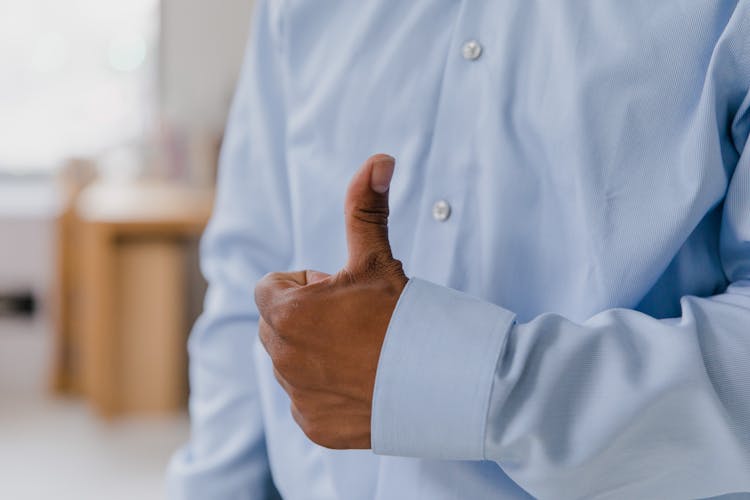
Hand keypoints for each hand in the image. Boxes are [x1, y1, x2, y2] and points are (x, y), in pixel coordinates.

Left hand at [255, 154, 407, 448]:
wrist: (439, 381)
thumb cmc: (403, 316)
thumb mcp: (377, 259)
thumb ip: (366, 209)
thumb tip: (379, 159)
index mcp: (287, 312)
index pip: (270, 288)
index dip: (305, 287)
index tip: (340, 294)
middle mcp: (281, 357)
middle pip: (278, 325)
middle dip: (306, 319)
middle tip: (355, 323)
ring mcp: (297, 396)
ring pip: (291, 362)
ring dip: (314, 354)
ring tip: (362, 352)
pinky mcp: (313, 427)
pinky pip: (306, 400)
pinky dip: (326, 391)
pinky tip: (363, 383)